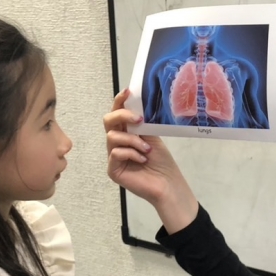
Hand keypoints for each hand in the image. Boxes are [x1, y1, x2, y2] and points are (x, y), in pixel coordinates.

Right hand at [104, 89, 198, 232]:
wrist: (167, 184)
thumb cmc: (162, 162)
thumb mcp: (152, 136)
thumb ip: (141, 123)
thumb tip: (135, 104)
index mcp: (126, 133)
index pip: (117, 114)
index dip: (119, 101)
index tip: (128, 92)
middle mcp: (117, 143)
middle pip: (108, 121)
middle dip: (122, 116)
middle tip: (139, 120)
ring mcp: (113, 157)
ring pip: (112, 137)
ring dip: (132, 140)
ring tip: (147, 149)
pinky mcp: (113, 170)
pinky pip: (115, 153)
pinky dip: (131, 153)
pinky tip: (142, 159)